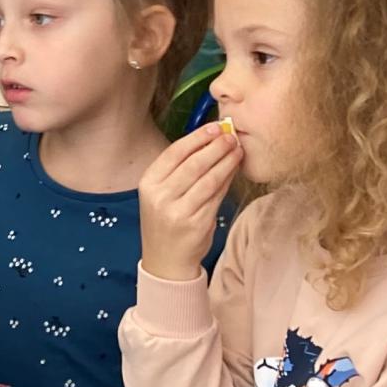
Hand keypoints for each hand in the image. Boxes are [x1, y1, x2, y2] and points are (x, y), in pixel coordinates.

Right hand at [138, 128, 240, 282]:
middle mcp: (160, 197)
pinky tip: (234, 170)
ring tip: (237, 149)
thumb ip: (180, 169)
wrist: (165, 260)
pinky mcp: (196, 223)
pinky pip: (217, 195)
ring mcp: (178, 211)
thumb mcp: (162, 193)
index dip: (198, 137)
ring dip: (226, 161)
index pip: (175, 152)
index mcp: (148, 184)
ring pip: (209, 178)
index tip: (215, 127)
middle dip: (216, 146)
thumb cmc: (166, 221)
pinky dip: (227, 179)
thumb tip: (209, 140)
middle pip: (194, 163)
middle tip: (232, 136)